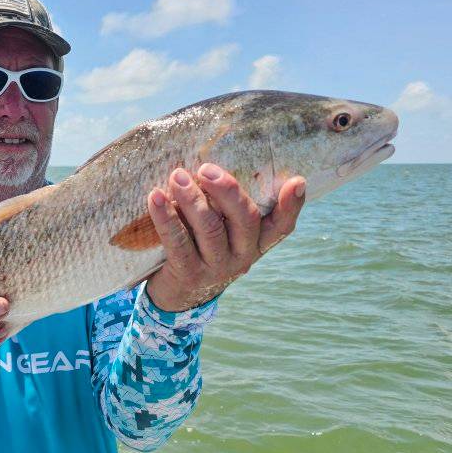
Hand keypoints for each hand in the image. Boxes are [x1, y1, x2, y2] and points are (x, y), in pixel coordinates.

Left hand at [145, 163, 305, 312]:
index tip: (296, 181)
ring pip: (210, 228)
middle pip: (244, 219)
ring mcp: (217, 267)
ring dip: (192, 199)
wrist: (178, 293)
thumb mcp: (222, 230)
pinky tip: (155, 198)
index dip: (291, 205)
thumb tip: (212, 159)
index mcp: (256, 242)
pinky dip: (165, 217)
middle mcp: (242, 256)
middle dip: (227, 190)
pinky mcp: (189, 274)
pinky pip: (177, 242)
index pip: (282, 226)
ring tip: (177, 176)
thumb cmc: (201, 246)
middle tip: (205, 169)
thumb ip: (226, 205)